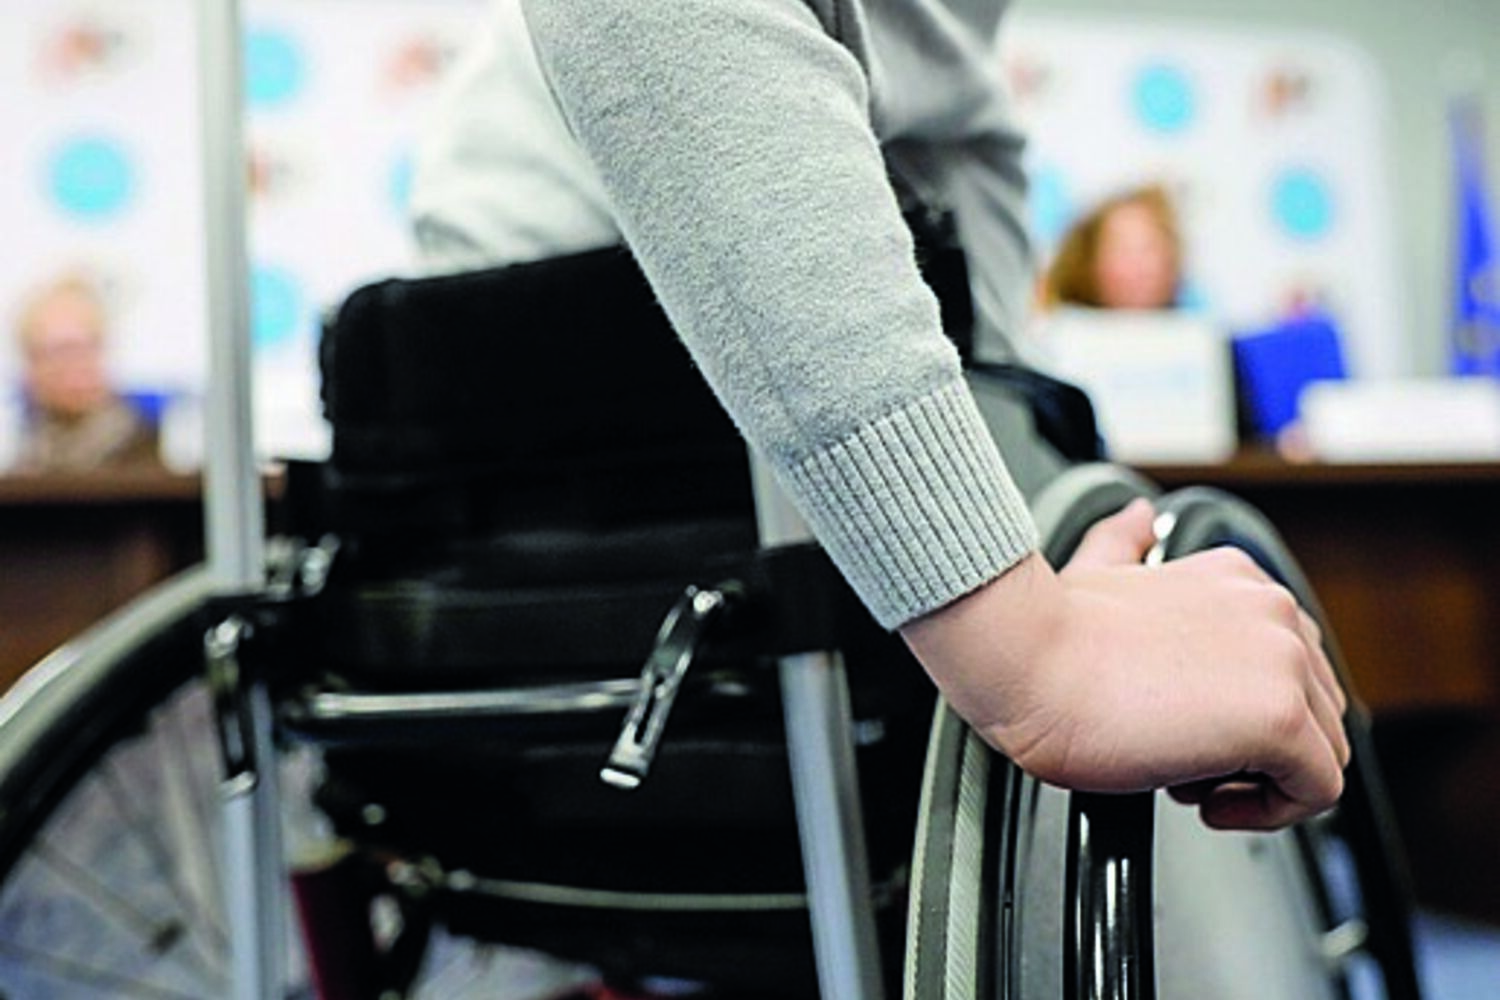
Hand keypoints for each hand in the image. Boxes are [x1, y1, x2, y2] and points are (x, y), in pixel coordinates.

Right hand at [899, 498, 1349, 830]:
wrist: (1023, 659)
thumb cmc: (1050, 636)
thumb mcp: (1096, 570)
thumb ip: (1125, 543)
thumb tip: (1135, 517)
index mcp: (1235, 580)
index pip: (1289, 664)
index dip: (1243, 712)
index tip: (1193, 731)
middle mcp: (1270, 611)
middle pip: (1316, 710)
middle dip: (1256, 750)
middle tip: (1183, 762)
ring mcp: (1282, 662)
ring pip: (1323, 752)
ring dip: (1261, 781)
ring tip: (1189, 779)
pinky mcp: (1278, 718)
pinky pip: (1317, 790)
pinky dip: (1268, 811)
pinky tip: (1206, 800)